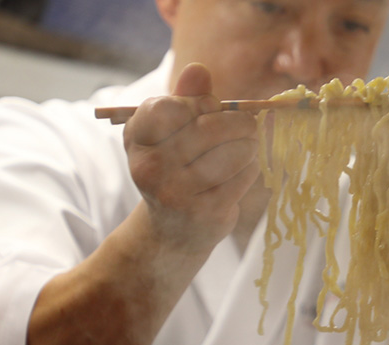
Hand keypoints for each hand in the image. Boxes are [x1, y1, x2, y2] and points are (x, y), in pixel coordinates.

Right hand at [124, 62, 259, 253]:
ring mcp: (176, 193)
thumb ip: (184, 98)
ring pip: (232, 152)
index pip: (170, 106)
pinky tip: (243, 170)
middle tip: (248, 125)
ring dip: (249, 146)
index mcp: (137, 138)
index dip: (198, 103)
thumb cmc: (175, 169)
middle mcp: (150, 167)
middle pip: (209, 128)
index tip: (208, 109)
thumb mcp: (171, 132)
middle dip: (238, 122)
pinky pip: (242, 176)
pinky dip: (250, 169)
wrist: (173, 231)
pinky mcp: (205, 213)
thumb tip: (198, 69)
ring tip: (247, 147)